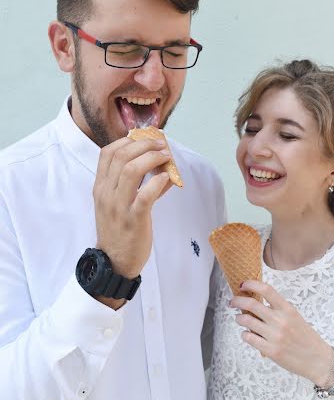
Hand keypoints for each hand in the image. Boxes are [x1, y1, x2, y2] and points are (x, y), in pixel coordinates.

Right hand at [93, 136, 171, 279]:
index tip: (144, 137)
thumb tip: (163, 171)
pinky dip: (158, 182)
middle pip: (121, 156)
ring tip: (166, 157)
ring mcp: (119, 206)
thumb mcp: (118, 204)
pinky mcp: (134, 219)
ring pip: (131, 170)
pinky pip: (145, 195)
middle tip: (161, 145)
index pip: (107, 153)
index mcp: (100, 187)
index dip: (126, 140)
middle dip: (144, 144)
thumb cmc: (119, 230)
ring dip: (152, 158)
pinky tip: (167, 179)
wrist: (114, 262)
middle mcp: (106, 194)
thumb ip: (135, 186)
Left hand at [230, 280, 332, 385]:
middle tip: (232, 301)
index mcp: (287, 309)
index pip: (266, 290)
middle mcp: (280, 320)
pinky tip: (247, 334)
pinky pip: (249, 338)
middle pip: (251, 305)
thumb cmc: (305, 337)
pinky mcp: (270, 351)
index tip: (242, 284)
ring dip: (239, 318)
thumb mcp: (294, 317)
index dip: (251, 284)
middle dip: (237, 301)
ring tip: (239, 319)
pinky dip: (244, 334)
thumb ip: (277, 309)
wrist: (318, 360)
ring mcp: (274, 336)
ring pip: (246, 321)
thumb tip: (254, 302)